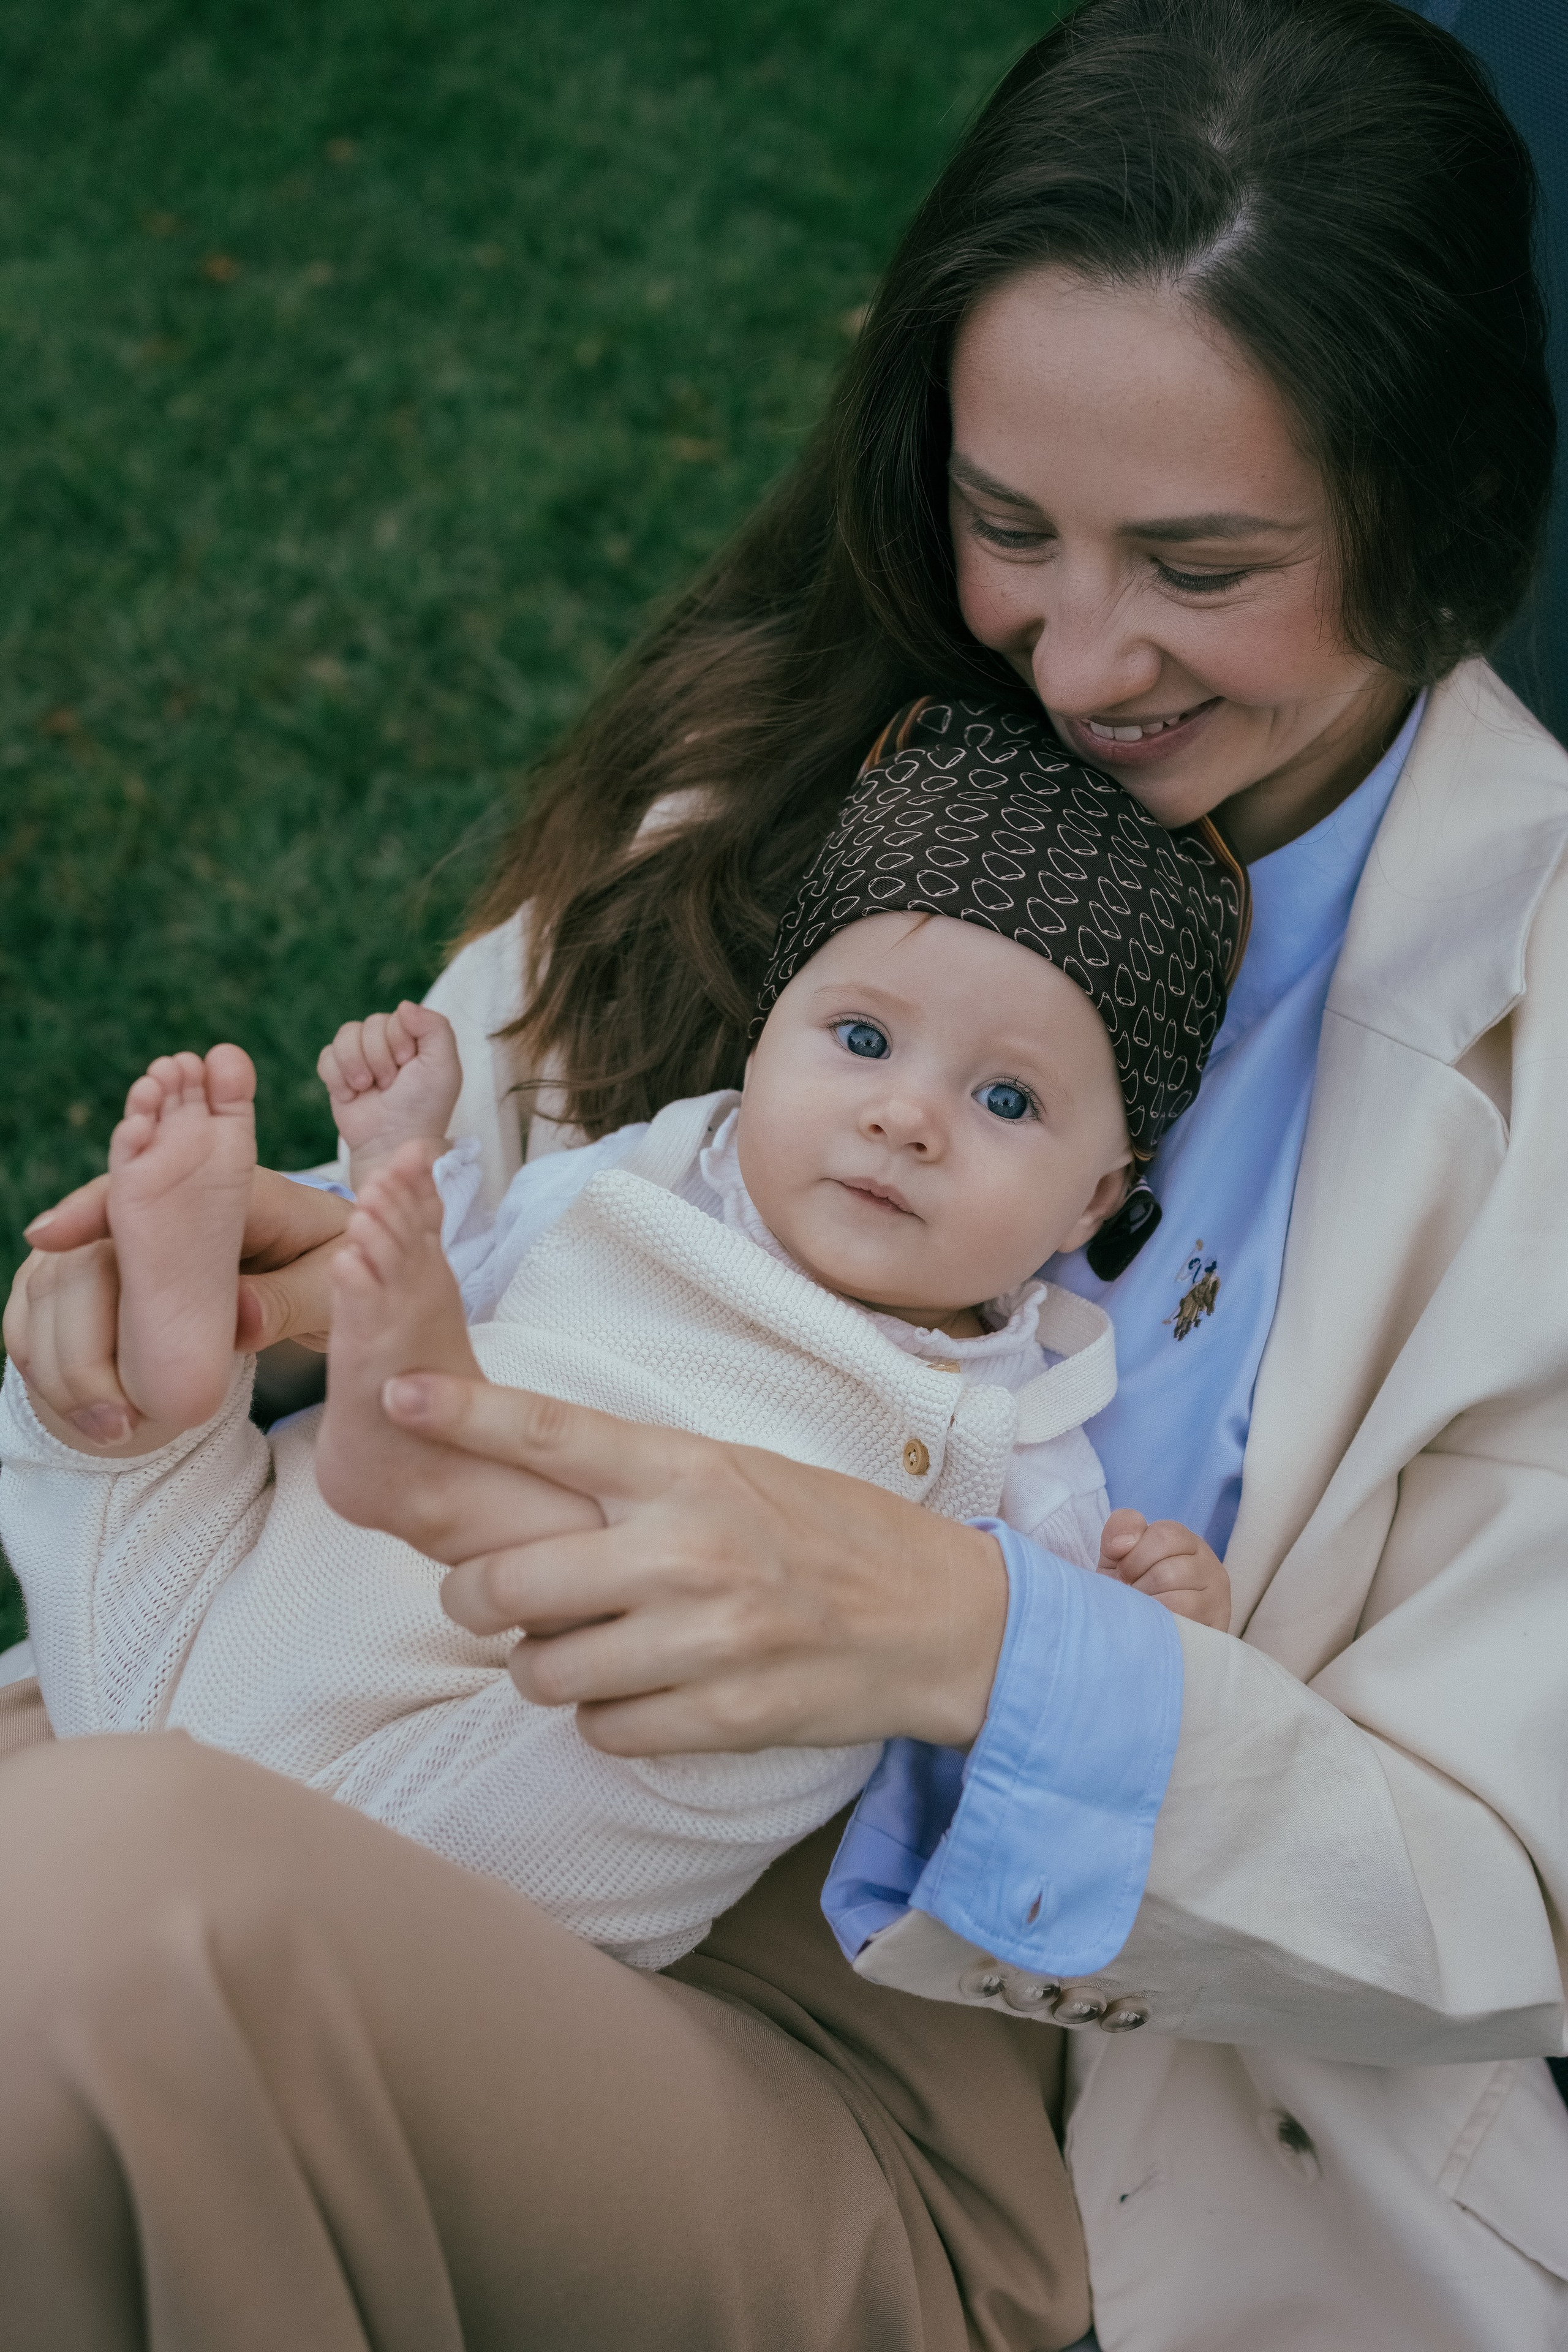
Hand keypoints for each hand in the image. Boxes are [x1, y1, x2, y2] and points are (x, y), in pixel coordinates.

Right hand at [11, 1167, 349, 1443]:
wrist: (326, 1273)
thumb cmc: (333, 1266)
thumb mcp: (334, 1284)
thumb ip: (293, 1297)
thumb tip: (242, 1320)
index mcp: (218, 1194)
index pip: (136, 1189)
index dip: (86, 1209)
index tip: (46, 1236)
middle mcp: (157, 1214)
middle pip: (82, 1254)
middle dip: (77, 1333)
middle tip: (112, 1414)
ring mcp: (126, 1249)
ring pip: (57, 1288)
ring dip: (63, 1359)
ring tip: (109, 1426)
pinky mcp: (110, 1285)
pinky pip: (54, 1313)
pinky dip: (52, 1360)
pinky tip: (81, 1407)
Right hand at [318, 1003, 461, 1184]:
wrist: (392, 1143)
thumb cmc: (423, 1107)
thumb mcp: (443, 1067)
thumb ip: (435, 1027)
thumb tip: (404, 1005)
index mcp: (415, 1037)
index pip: (397, 1015)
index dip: (400, 1041)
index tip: (410, 1066)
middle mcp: (388, 1042)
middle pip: (370, 1024)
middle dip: (379, 1058)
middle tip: (391, 1085)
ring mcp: (361, 1056)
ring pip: (345, 1035)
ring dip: (357, 1066)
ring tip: (369, 1089)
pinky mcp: (338, 1072)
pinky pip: (326, 1056)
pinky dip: (337, 1078)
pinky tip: (352, 1096)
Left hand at [378, 1370, 1009, 1756]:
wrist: (938, 1618)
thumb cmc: (828, 1534)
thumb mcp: (736, 1473)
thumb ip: (637, 1480)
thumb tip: (522, 1490)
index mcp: (688, 1470)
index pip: (550, 1434)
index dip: (463, 1415)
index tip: (397, 1395)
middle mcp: (686, 1549)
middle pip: (508, 1583)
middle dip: (474, 1599)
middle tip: (490, 1598)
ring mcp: (704, 1640)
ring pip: (541, 1671)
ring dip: (539, 1666)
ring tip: (580, 1646)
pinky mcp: (722, 1716)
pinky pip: (599, 1730)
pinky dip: (600, 1716)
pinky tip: (638, 1689)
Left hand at [1097, 1508, 1230, 1630]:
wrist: (1147, 1634)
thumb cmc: (1133, 1590)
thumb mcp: (1120, 1555)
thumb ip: (1121, 1529)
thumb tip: (1123, 1543)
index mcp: (1188, 1542)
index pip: (1165, 1535)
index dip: (1134, 1555)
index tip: (1123, 1572)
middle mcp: (1209, 1566)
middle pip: (1168, 1571)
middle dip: (1139, 1586)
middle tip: (1133, 1595)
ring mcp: (1217, 1598)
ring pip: (1175, 1599)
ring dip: (1147, 1608)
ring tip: (1142, 1610)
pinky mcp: (1216, 1627)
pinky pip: (1181, 1624)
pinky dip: (1159, 1624)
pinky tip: (1152, 1625)